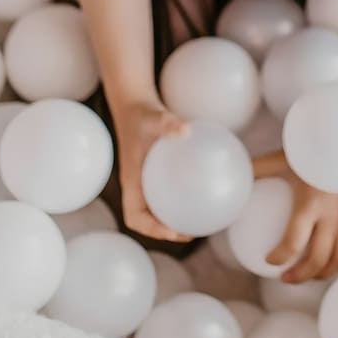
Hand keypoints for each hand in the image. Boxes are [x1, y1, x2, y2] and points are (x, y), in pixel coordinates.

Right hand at [114, 101, 193, 242]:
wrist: (137, 105)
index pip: (134, 216)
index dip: (150, 228)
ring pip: (158, 208)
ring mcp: (148, 180)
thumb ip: (167, 124)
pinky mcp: (158, 172)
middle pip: (148, 219)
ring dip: (175, 218)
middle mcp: (138, 185)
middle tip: (191, 232)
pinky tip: (206, 189)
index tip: (171, 230)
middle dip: (167, 230)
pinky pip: (169, 190)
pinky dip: (183, 195)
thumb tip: (186, 130)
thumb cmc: (142, 113)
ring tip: (201, 220)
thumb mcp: (153, 118)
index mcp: (131, 181)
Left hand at [252, 149, 337, 283]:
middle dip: (300, 276)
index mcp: (310, 203)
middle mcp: (332, 216)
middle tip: (284, 278)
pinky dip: (335, 262)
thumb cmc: (311, 150)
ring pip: (337, 260)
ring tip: (305, 275)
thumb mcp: (283, 158)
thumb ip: (259, 168)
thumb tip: (234, 176)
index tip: (269, 260)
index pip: (294, 242)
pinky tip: (323, 261)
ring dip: (320, 274)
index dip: (280, 257)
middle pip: (317, 259)